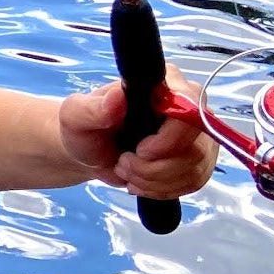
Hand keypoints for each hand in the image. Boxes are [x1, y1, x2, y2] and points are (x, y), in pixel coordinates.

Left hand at [59, 70, 215, 199]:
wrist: (90, 152)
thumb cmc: (84, 128)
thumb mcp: (77, 116)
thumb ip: (93, 108)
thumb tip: (117, 97)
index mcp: (162, 85)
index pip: (189, 109)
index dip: (168, 139)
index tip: (139, 150)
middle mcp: (187, 105)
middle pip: (195, 147)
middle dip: (155, 167)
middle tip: (124, 163)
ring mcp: (196, 134)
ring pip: (194, 169)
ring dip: (155, 180)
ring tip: (127, 170)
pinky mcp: (197, 158)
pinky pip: (194, 182)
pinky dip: (163, 189)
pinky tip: (141, 181)